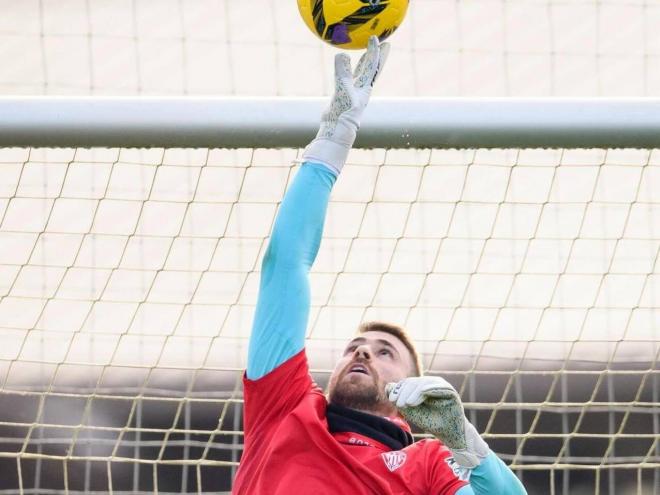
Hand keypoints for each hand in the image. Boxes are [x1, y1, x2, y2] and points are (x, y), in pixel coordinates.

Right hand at [303, 35, 389, 174]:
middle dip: (378, 56)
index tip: (376, 38)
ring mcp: (353, 92)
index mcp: (364, 88)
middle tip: (385, 43)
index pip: (372, 66)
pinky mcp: (343, 95)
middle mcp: (361, 89)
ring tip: (367, 52)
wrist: (336, 130)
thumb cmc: (343, 113)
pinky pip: (348, 78)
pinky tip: (345, 67)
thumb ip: (342, 73)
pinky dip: (348, 70)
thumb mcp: (342, 90)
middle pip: (372, 68)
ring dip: (365, 62)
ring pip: (361, 73)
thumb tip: (342, 54)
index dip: (374, 51)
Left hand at [386, 377, 488, 468]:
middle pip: (415, 382)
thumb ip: (401, 400)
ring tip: (406, 403)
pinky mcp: (451, 392)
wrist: (449, 435)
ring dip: (413, 392)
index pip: (409, 383)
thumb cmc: (431, 422)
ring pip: (424, 384)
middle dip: (404, 391)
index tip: (392, 400)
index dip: (399, 389)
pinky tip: (419, 396)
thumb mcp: (412, 411)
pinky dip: (428, 390)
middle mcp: (433, 383)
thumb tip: (388, 386)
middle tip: (398, 403)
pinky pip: (439, 387)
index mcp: (424, 386)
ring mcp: (443, 386)